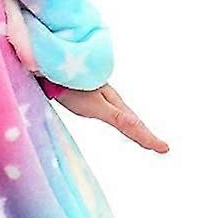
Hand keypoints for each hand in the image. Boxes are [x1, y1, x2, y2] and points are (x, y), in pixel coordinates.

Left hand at [49, 82, 168, 152]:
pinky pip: (110, 108)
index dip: (148, 138)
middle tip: (158, 145)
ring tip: (141, 134)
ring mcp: (99, 94)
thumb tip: (139, 125)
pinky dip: (118, 116)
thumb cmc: (72, 88)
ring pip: (121, 112)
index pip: (135, 125)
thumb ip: (117, 117)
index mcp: (114, 103)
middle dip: (143, 132)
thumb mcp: (96, 105)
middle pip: (131, 118)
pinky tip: (114, 114)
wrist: (52, 68)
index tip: (165, 149)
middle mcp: (110, 98)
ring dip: (132, 124)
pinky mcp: (89, 92)